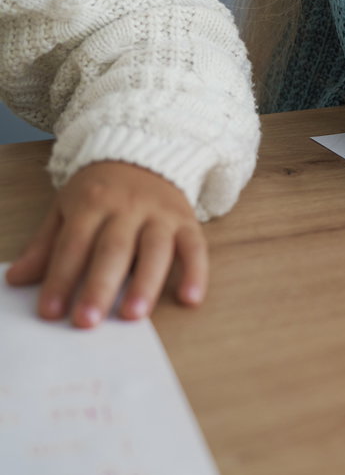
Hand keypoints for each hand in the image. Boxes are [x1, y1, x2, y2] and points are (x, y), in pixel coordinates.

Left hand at [5, 161, 206, 326]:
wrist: (145, 153)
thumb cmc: (101, 189)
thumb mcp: (66, 208)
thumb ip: (45, 244)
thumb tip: (17, 279)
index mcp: (92, 202)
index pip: (73, 244)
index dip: (61, 279)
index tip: (50, 312)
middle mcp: (128, 207)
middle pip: (113, 249)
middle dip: (100, 287)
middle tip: (87, 321)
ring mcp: (161, 214)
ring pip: (155, 249)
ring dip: (145, 284)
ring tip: (133, 316)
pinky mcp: (187, 221)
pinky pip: (195, 247)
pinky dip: (196, 273)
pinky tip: (191, 299)